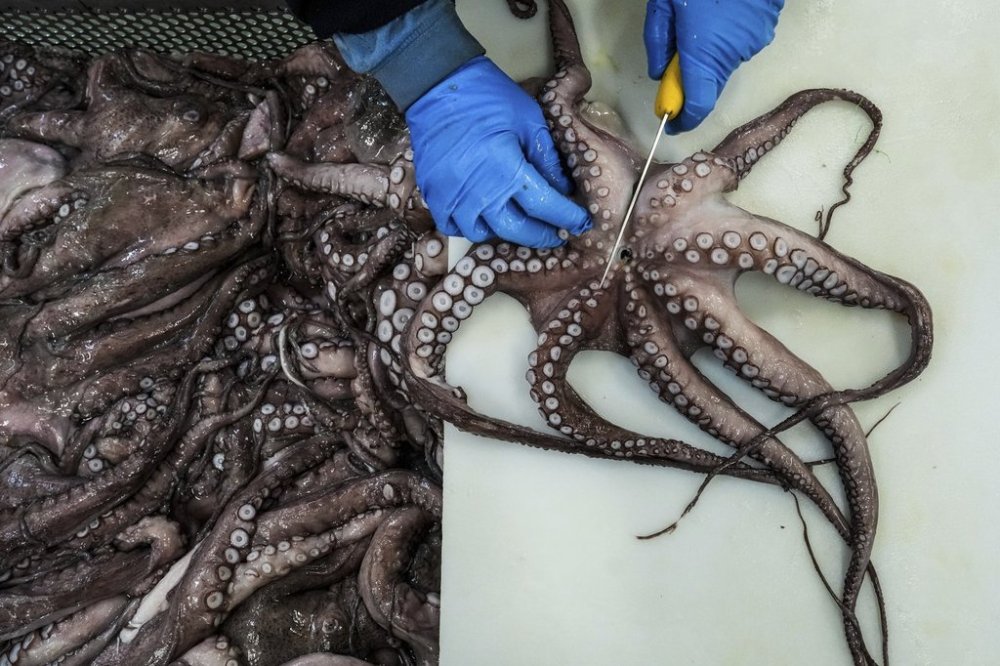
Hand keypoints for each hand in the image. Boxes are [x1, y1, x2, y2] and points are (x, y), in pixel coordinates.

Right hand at [405, 56, 590, 247]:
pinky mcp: (433, 195)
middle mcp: (479, 192)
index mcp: (507, 170)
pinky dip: (470, 227)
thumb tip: (563, 188)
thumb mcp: (529, 120)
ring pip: (483, 234)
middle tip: (556, 232)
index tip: (581, 222)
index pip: (545, 206)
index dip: (567, 218)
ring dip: (505, 232)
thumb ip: (547, 158)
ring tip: (518, 223)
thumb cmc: (488, 98)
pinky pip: (452, 227)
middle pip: (516, 230)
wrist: (437, 86)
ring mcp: (452, 197)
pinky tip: (483, 217)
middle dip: (541, 234)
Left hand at [644, 0, 783, 132]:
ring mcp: (752, 44)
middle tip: (673, 60)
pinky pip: (736, 49)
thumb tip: (658, 74)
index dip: (683, 119)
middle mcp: (731, 55)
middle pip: (708, 87)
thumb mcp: (664, 5)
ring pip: (722, 66)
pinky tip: (718, 17)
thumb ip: (657, 42)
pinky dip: (723, 43)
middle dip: (690, 82)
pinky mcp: (764, 33)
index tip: (670, 122)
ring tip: (699, 24)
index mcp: (704, 52)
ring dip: (707, 58)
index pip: (697, 105)